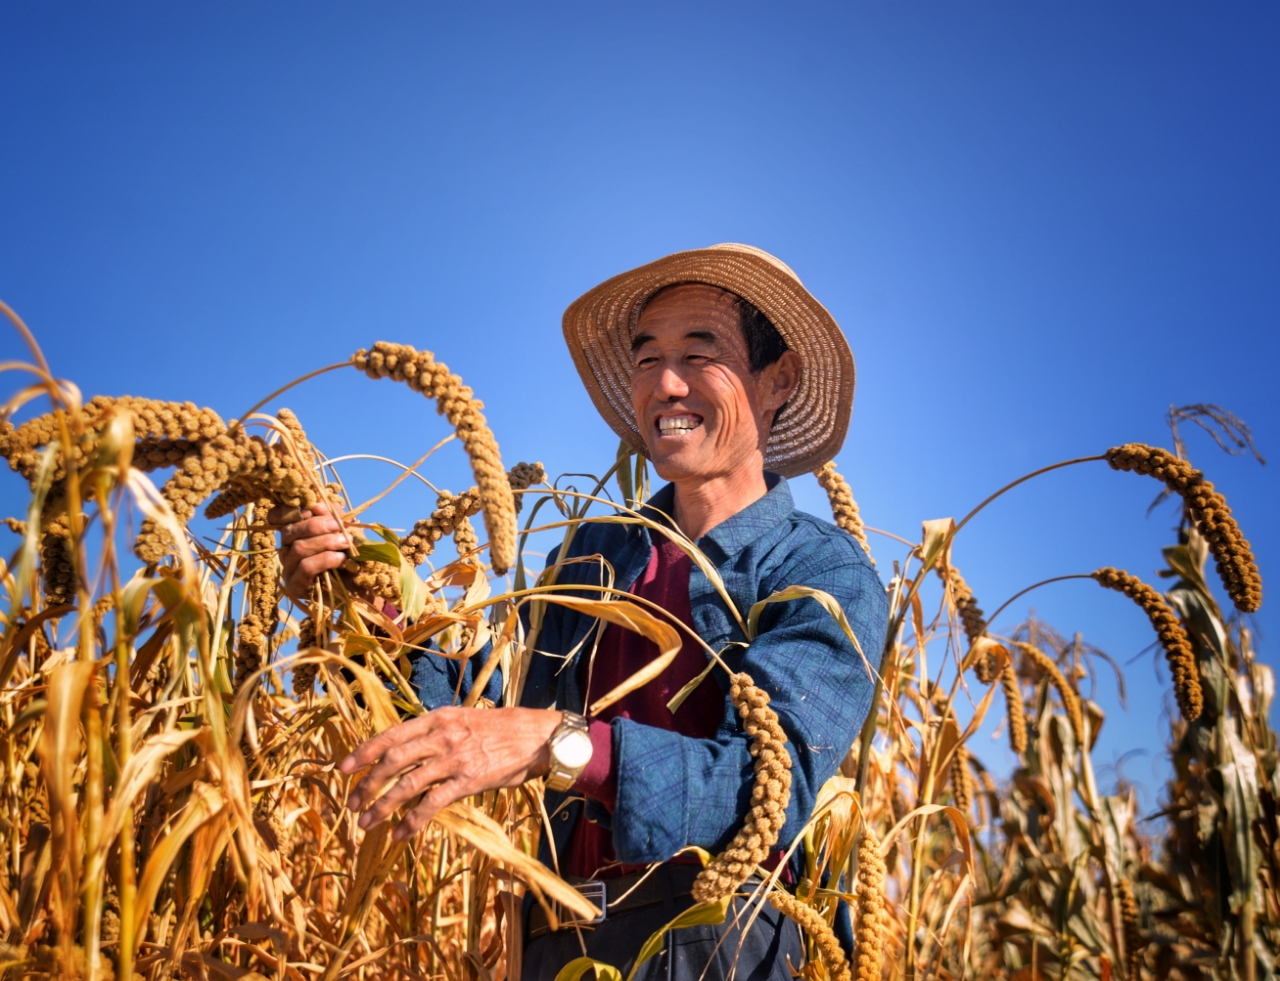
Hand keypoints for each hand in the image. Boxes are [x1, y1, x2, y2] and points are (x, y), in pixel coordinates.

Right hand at [271, 502, 351, 600]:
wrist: (362, 586)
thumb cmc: (352, 555)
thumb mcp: (347, 530)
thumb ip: (334, 516)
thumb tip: (317, 505)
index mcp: (296, 532)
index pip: (278, 517)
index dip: (288, 510)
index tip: (312, 509)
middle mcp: (287, 549)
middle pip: (289, 531)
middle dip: (316, 525)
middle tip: (338, 526)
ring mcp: (289, 569)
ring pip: (298, 548)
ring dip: (325, 542)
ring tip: (345, 543)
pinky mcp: (296, 586)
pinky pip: (305, 568)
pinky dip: (325, 560)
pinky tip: (340, 559)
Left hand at [339, 706, 561, 841]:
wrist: (536, 736)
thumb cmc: (500, 729)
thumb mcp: (463, 719)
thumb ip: (436, 732)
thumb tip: (407, 750)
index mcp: (438, 718)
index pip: (391, 734)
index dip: (364, 751)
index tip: (343, 768)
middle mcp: (442, 735)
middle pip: (393, 760)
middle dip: (367, 783)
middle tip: (351, 803)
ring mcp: (455, 758)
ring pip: (407, 784)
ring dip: (382, 806)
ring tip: (366, 824)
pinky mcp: (468, 780)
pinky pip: (432, 804)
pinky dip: (412, 822)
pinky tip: (399, 835)